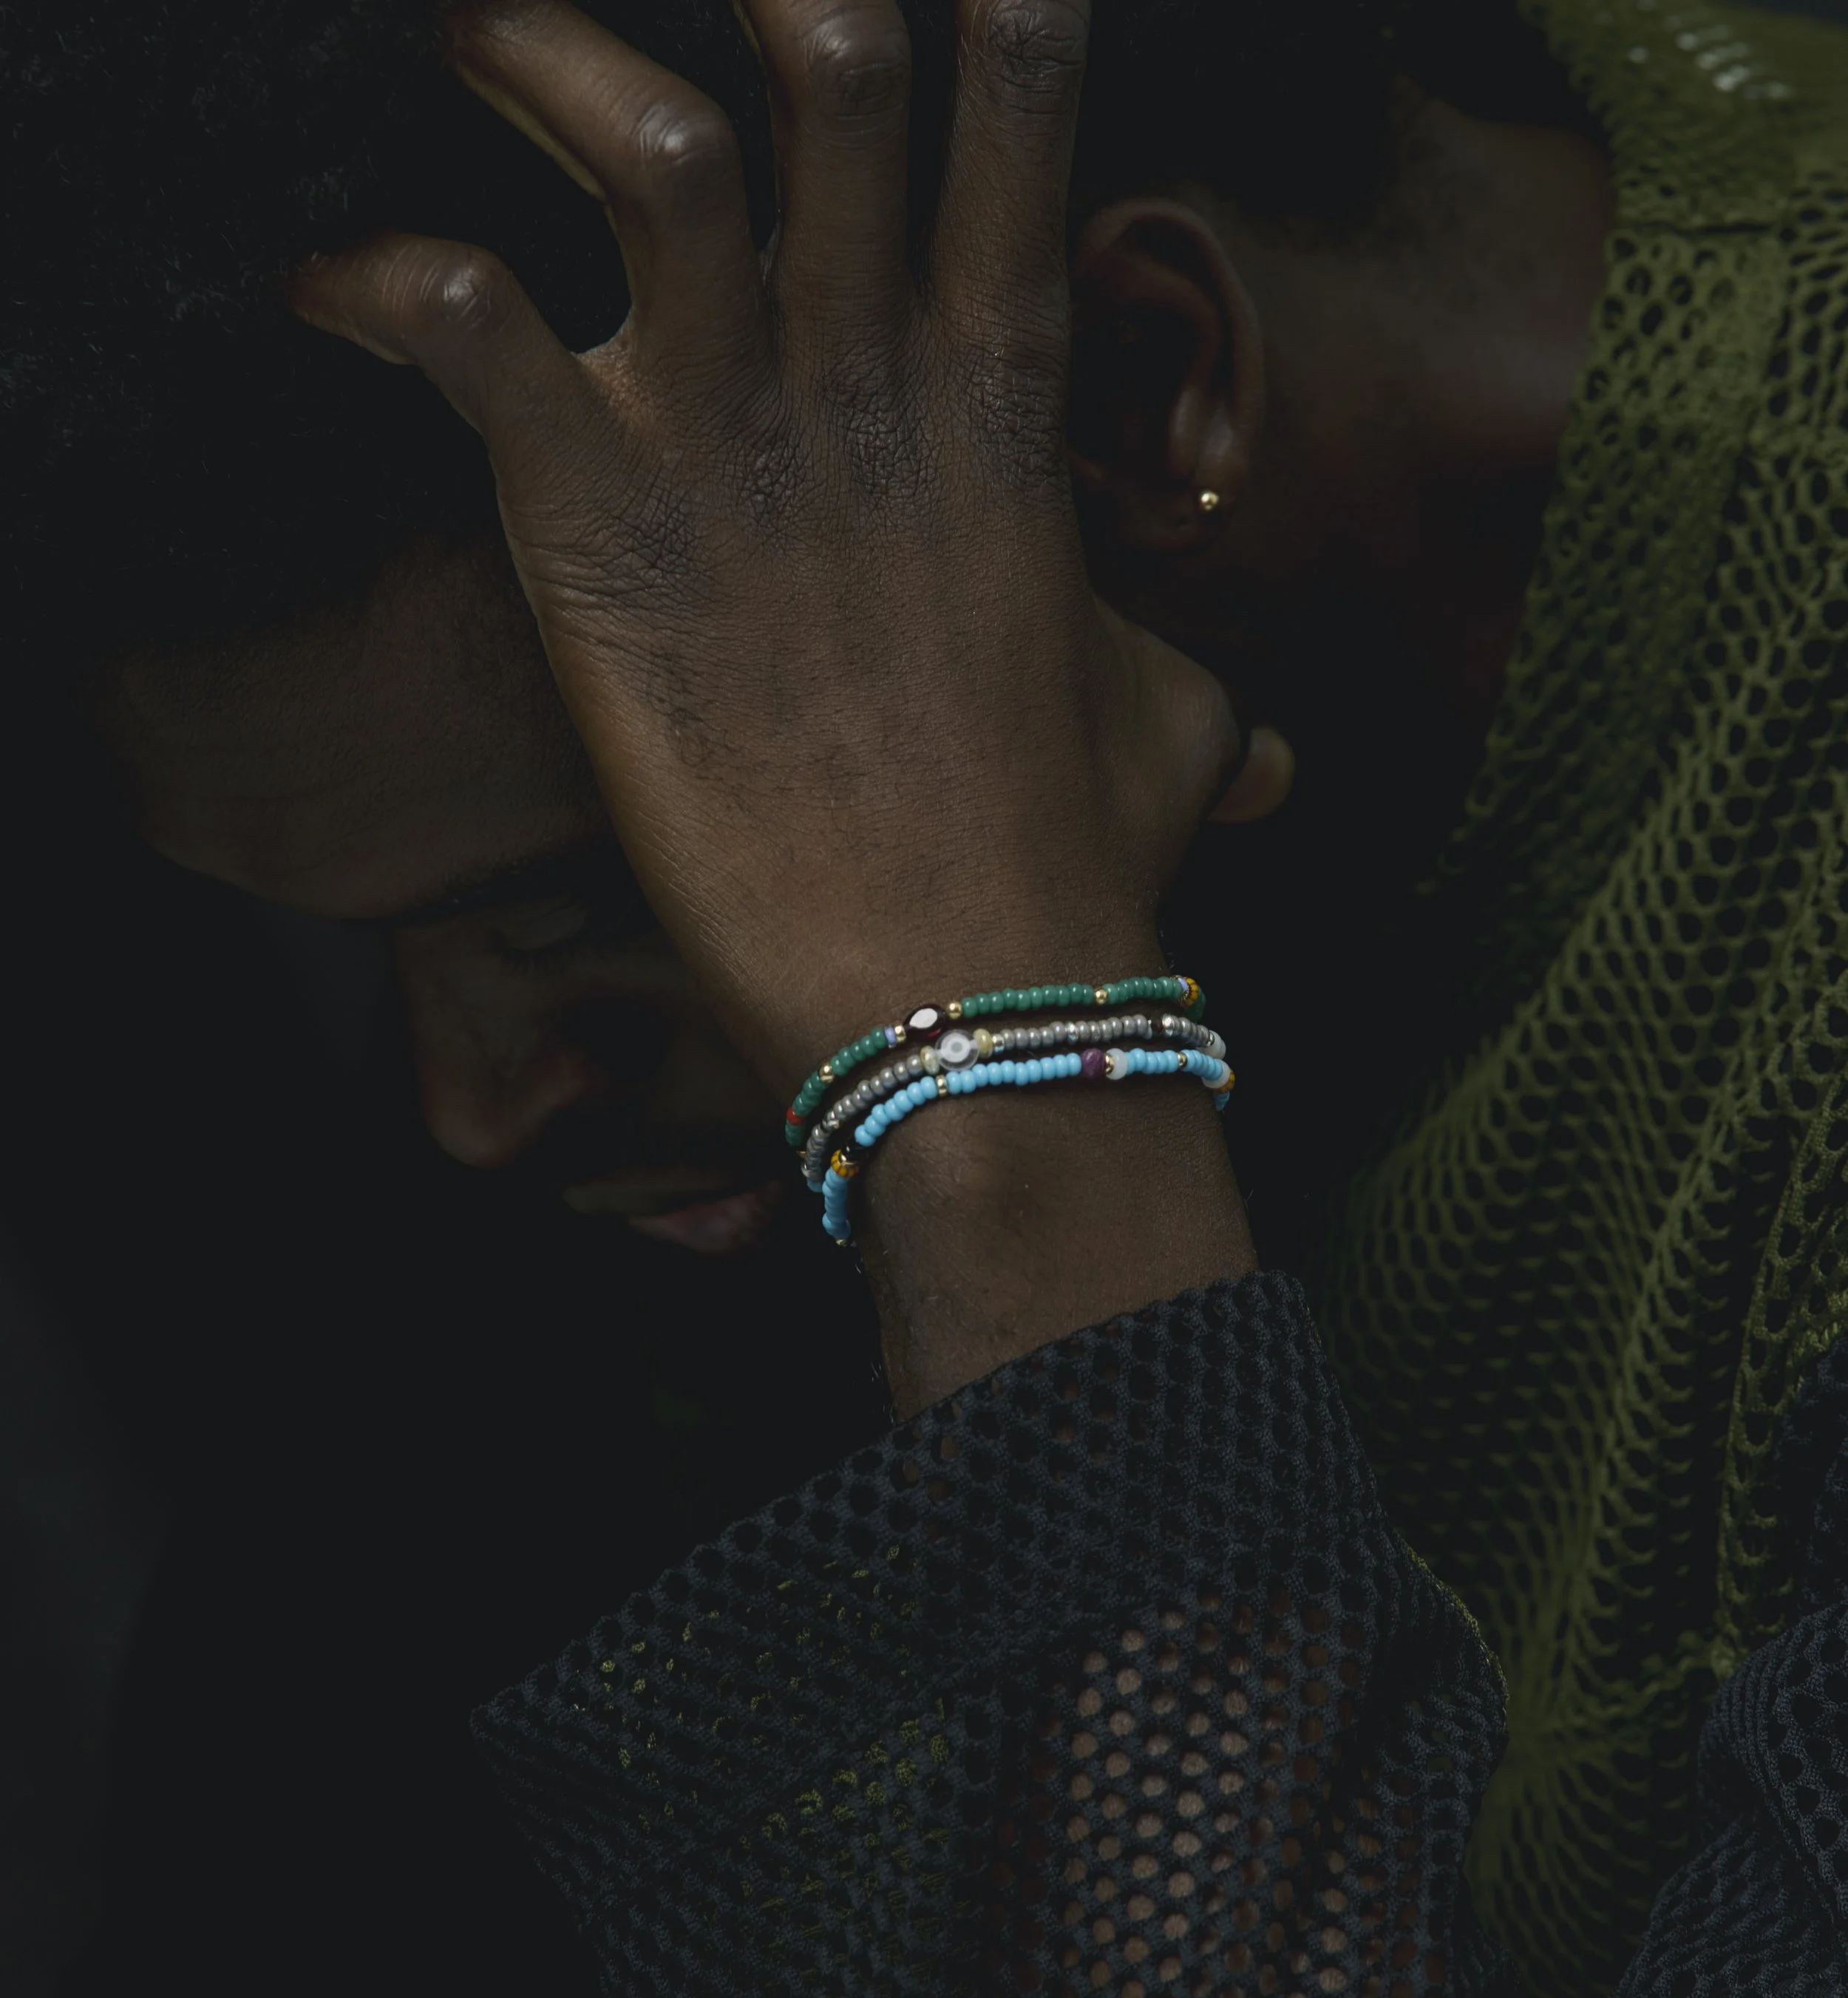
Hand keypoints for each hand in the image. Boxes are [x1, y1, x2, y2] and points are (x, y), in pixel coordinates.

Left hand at [290, 0, 1245, 1089]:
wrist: (973, 1003)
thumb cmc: (1075, 867)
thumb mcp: (1174, 724)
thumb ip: (1183, 668)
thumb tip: (1265, 740)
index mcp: (1007, 392)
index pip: (1016, 88)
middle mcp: (877, 376)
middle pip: (830, 48)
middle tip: (632, 7)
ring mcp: (740, 442)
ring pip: (644, 133)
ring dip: (536, 55)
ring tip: (466, 33)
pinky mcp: (603, 535)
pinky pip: (462, 321)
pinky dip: (373, 276)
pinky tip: (323, 288)